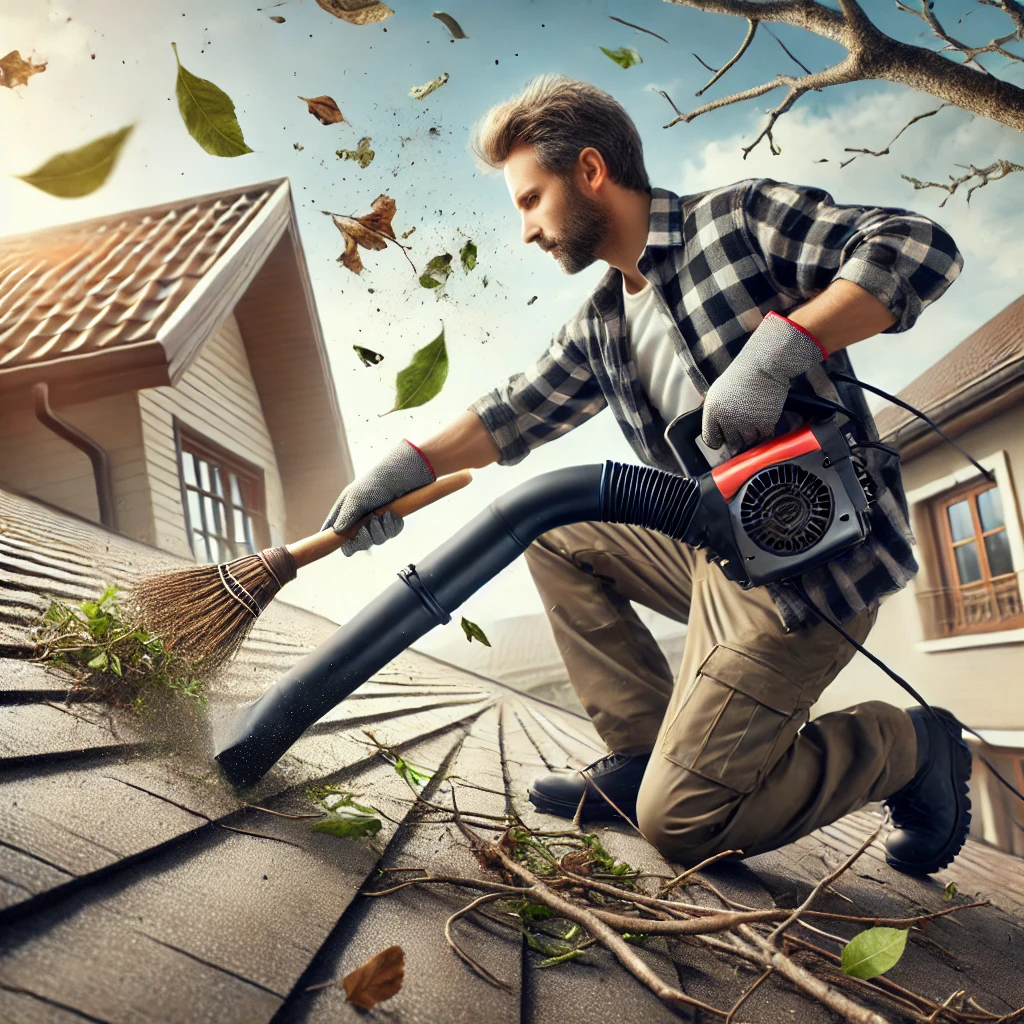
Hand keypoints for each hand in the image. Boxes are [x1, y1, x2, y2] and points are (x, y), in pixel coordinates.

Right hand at [321, 440, 435, 555]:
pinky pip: (390, 534)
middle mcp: (358, 519)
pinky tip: (392, 514)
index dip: (336, 541)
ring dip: (379, 530)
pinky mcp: (390, 523)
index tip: (347, 542)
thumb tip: (337, 532)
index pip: (334, 533)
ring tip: (383, 515)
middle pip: (356, 543)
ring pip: (375, 540)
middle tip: (367, 527)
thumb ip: (347, 515)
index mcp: (344, 512)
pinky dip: (392, 526)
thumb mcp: (357, 497)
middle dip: (363, 538)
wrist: (402, 476)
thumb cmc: (375, 483)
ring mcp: (375, 523)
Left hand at [701, 311, 824, 451]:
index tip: (723, 439)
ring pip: (748, 442)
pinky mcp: (765, 423)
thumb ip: (716, 412)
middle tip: (743, 425)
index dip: (717, 440)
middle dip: (737, 436)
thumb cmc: (743, 374)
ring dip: (752, 435)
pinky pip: (764, 437)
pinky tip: (765, 420)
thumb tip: (717, 431)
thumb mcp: (719, 391)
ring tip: (755, 419)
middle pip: (731, 442)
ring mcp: (746, 422)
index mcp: (712, 410)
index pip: (710, 439)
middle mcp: (727, 418)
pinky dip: (765, 432)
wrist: (765, 364)